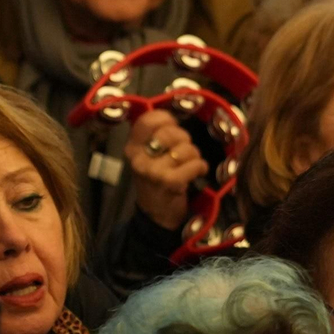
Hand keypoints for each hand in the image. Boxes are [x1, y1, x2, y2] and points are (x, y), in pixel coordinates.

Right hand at [124, 109, 208, 230]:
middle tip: (183, 153)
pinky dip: (201, 167)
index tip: (173, 126)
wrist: (156, 216)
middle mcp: (139, 158)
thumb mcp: (147, 158)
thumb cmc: (156, 181)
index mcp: (132, 148)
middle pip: (171, 132)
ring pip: (186, 149)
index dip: (166, 119)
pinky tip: (197, 173)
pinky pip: (195, 164)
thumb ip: (155, 137)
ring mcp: (154, 170)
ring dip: (195, 156)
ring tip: (189, 166)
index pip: (148, 120)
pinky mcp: (170, 182)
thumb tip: (172, 117)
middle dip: (185, 140)